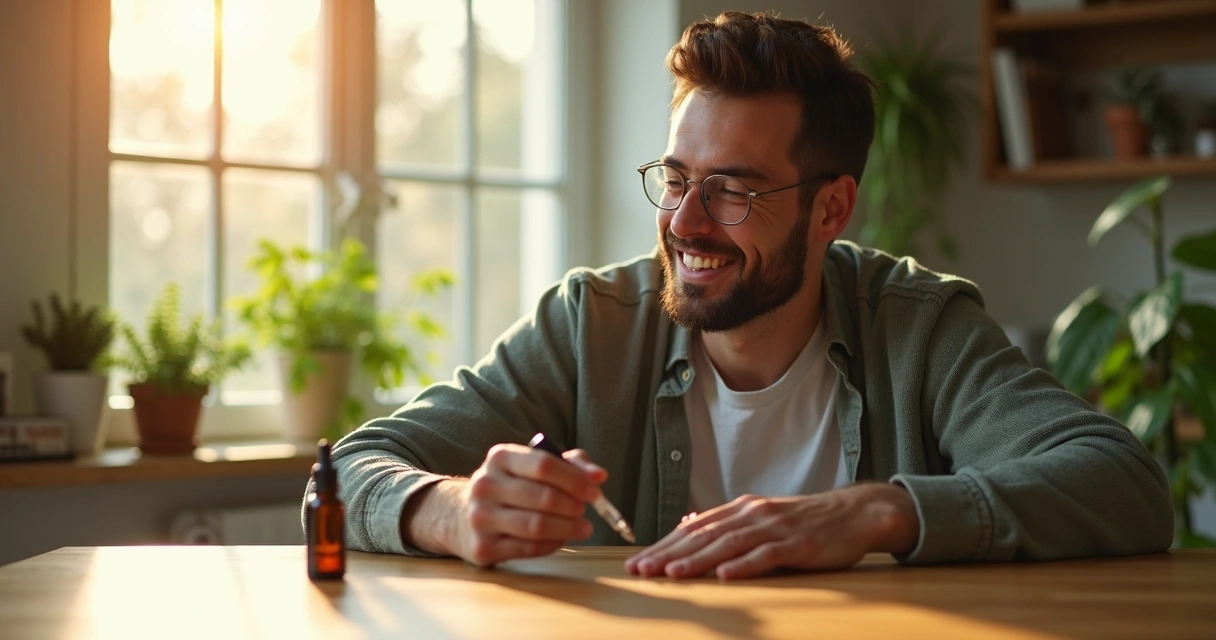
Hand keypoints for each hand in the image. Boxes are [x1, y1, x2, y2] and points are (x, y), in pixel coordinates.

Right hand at [403, 443, 606, 566]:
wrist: (461, 516)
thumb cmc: (511, 487)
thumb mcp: (533, 466)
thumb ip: (571, 465)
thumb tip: (599, 475)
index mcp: (499, 457)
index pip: (544, 464)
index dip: (575, 479)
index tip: (595, 491)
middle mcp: (485, 485)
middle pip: (543, 497)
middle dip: (574, 506)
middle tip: (586, 511)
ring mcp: (480, 518)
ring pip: (537, 526)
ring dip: (568, 528)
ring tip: (583, 527)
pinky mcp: (482, 547)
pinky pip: (528, 548)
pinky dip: (552, 544)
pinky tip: (561, 538)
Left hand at [625, 483, 919, 579]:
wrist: (855, 513)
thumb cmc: (806, 521)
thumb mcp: (762, 517)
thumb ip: (727, 523)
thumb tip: (687, 522)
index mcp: (741, 509)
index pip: (693, 528)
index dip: (664, 545)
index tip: (638, 561)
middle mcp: (752, 514)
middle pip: (703, 535)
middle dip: (668, 554)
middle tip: (641, 570)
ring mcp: (774, 527)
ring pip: (727, 544)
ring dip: (696, 560)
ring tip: (671, 573)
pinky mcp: (797, 543)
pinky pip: (766, 555)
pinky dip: (744, 565)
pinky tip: (724, 576)